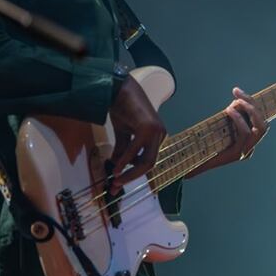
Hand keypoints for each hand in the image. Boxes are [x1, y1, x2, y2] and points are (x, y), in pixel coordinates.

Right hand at [109, 76, 165, 192]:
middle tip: (116, 186)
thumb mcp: (123, 133)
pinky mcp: (147, 128)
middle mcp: (160, 135)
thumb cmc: (122, 108)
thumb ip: (123, 149)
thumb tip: (117, 166)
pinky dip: (126, 160)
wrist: (119, 88)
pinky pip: (136, 150)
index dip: (133, 173)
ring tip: (116, 178)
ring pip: (147, 160)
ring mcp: (155, 131)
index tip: (118, 183)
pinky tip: (116, 168)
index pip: (148, 160)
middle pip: (150, 164)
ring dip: (130, 172)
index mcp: (157, 137)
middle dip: (132, 177)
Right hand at [186, 87, 268, 177]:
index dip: (239, 121)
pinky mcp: (255, 126)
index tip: (228, 109)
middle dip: (250, 112)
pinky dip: (249, 101)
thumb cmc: (210, 158)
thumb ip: (196, 169)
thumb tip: (185, 176)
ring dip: (251, 104)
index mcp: (240, 152)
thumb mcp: (204, 163)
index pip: (246, 135)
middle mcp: (251, 145)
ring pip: (261, 119)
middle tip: (236, 101)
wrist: (221, 154)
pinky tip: (237, 92)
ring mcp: (255, 136)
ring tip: (237, 93)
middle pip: (260, 127)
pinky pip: (258, 112)